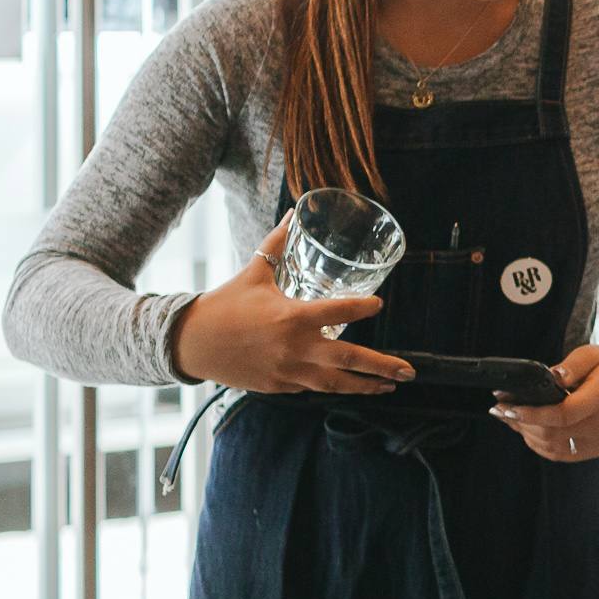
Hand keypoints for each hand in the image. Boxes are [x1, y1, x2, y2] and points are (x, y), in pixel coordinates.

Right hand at [169, 216, 412, 394]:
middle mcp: (294, 347)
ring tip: (390, 384)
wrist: (189, 343)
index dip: (363, 308)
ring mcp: (287, 371)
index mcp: (291, 316)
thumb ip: (277, 243)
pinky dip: (333, 385)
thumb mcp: (254, 271)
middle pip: (349, 359)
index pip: (340, 312)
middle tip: (410, 370)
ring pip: (335, 383)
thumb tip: (293, 211)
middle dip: (382, 366)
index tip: (379, 305)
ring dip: (365, 385)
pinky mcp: (278, 386)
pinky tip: (351, 384)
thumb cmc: (224, 305)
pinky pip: (312, 387)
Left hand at [490, 345, 598, 461]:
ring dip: (525, 433)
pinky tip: (527, 429)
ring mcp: (598, 443)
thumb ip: (570, 366)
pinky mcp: (593, 451)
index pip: (562, 414)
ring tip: (508, 417)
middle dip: (520, 422)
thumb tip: (549, 376)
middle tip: (498, 409)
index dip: (531, 414)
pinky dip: (538, 443)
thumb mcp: (592, 355)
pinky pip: (559, 454)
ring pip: (551, 447)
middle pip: (552, 434)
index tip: (507, 406)